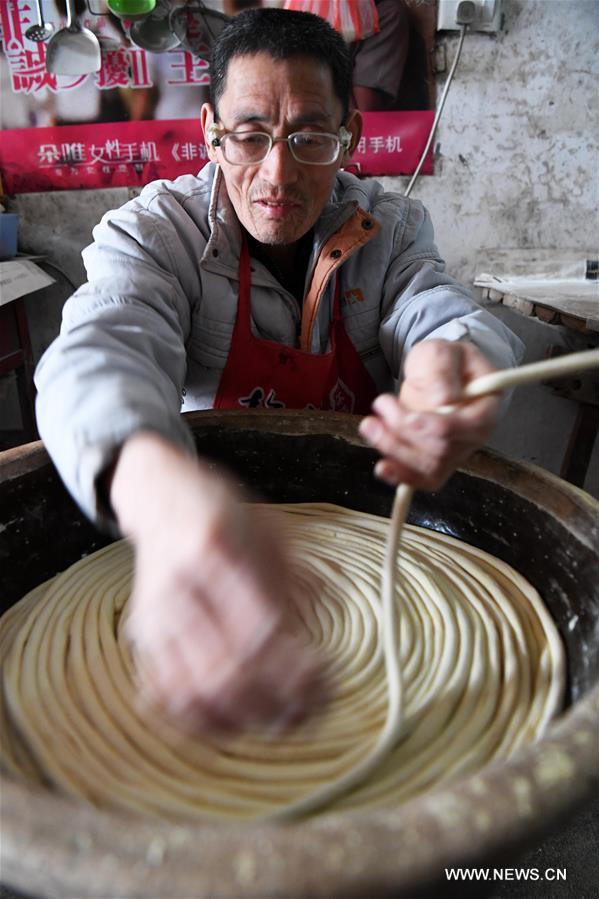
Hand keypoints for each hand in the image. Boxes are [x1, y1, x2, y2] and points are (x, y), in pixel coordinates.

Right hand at [110, 432, 325, 733]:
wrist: (159, 496)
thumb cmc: (221, 511)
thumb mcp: (267, 528)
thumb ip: (289, 580)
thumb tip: (316, 630)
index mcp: (215, 548)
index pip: (256, 626)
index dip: (292, 663)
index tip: (323, 671)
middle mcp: (179, 586)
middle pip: (223, 669)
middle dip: (273, 699)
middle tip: (310, 704)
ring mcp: (155, 616)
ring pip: (192, 692)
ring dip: (241, 719)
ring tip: (281, 720)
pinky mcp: (141, 637)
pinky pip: (163, 696)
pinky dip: (201, 720)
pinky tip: (236, 723)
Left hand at [359, 340, 499, 489]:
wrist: (436, 375)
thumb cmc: (444, 362)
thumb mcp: (442, 352)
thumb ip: (442, 371)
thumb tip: (443, 400)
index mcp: (486, 406)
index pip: (473, 426)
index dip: (441, 426)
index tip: (410, 418)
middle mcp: (475, 436)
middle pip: (444, 448)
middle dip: (405, 431)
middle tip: (381, 403)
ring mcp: (456, 453)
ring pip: (429, 467)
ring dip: (395, 450)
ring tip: (369, 426)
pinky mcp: (436, 463)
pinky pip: (422, 479)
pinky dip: (400, 476)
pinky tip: (382, 468)